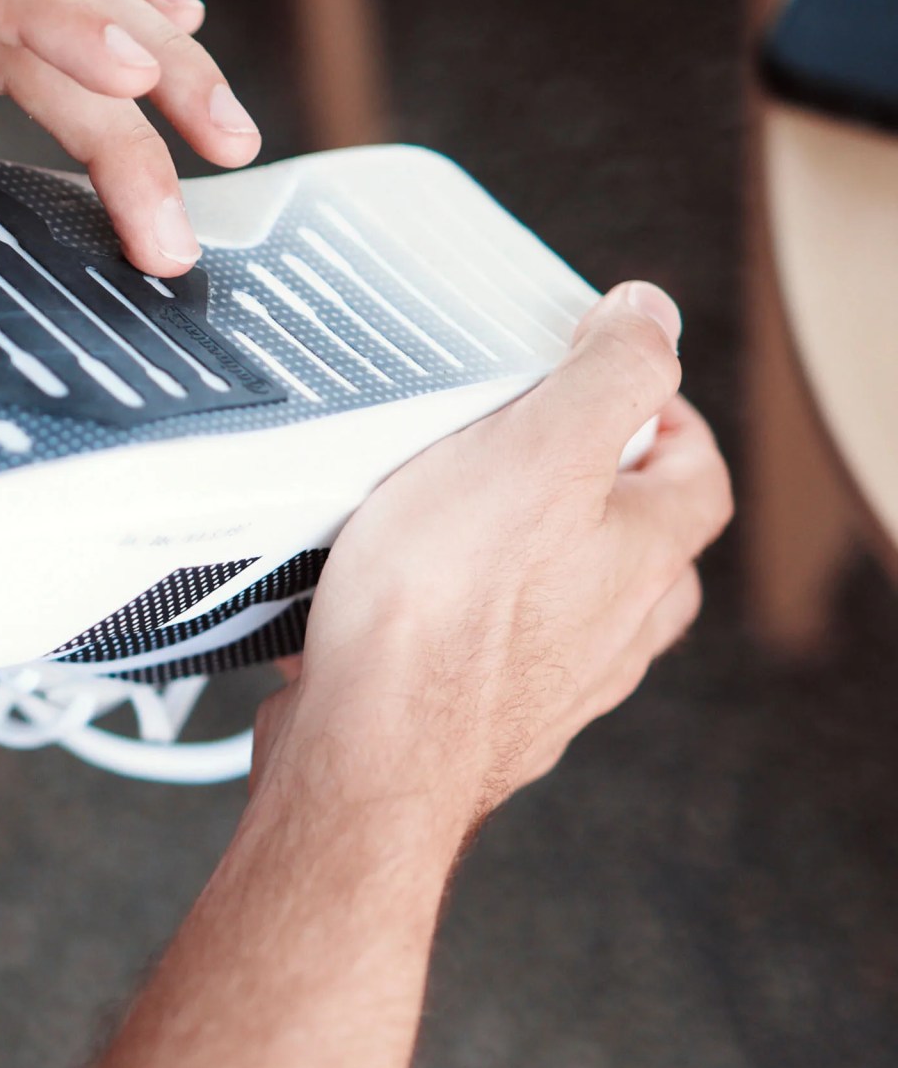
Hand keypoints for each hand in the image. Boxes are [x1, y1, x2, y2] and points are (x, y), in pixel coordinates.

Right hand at [249, 281, 731, 841]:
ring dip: (524, 564)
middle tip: (531, 450)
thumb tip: (653, 316)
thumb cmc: (443, 611)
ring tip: (448, 517)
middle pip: (640, 552)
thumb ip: (607, 375)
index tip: (613, 385)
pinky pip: (473, 654)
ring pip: (561, 610)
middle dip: (598, 497)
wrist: (369, 751)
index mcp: (641, 557)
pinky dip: (445, 619)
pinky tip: (382, 597)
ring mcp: (543, 685)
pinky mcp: (468, 719)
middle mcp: (608, 629)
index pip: (699, 476)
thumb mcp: (536, 447)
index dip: (667, 420)